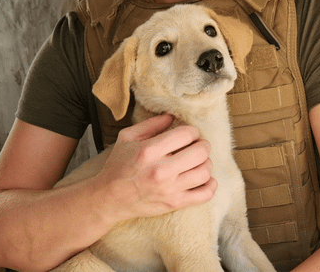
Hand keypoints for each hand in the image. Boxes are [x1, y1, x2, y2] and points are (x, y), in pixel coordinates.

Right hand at [96, 114, 216, 220]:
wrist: (109, 198)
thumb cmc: (118, 166)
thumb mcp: (127, 137)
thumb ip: (151, 124)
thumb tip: (172, 116)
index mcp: (149, 151)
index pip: (187, 134)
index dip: (192, 131)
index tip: (188, 134)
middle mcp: (161, 170)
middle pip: (200, 152)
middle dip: (202, 145)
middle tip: (197, 145)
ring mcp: (169, 189)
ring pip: (205, 172)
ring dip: (206, 163)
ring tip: (198, 161)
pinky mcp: (174, 203)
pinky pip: (204, 194)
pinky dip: (210, 185)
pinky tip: (203, 178)